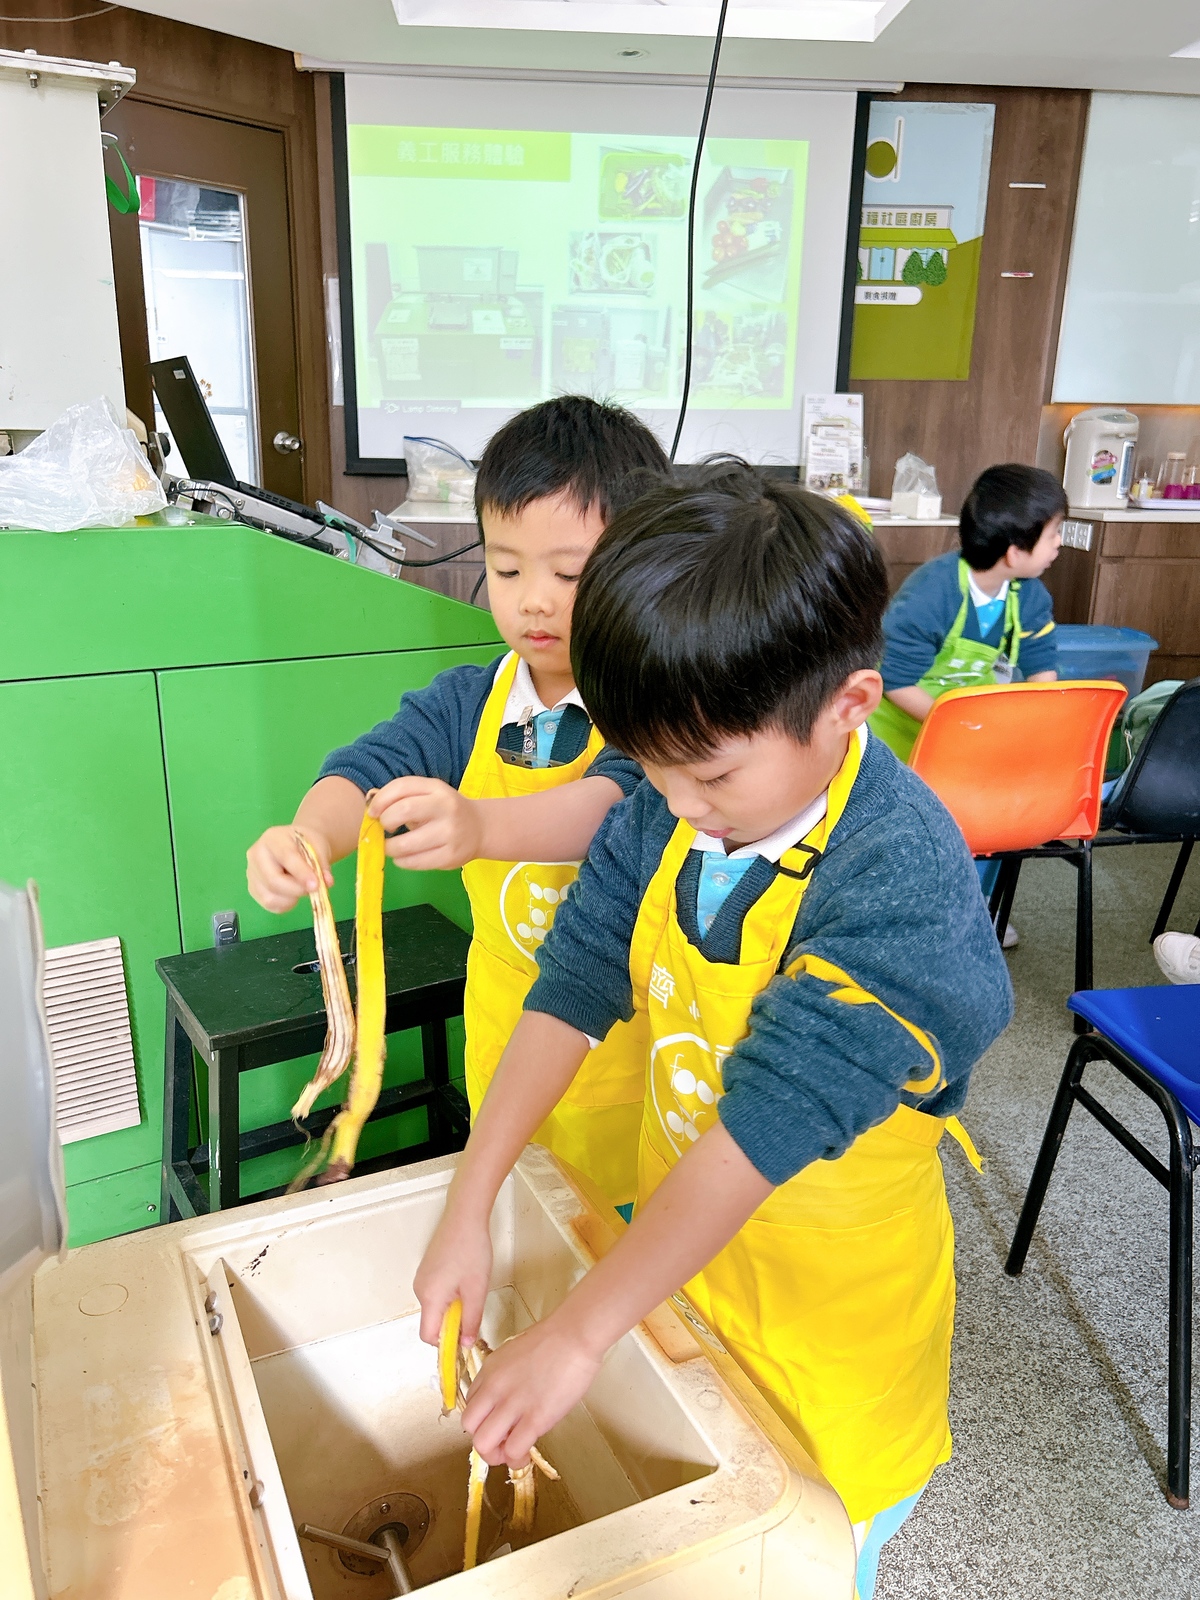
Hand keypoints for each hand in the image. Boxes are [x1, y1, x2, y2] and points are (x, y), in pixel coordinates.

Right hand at [246, 825, 332, 912]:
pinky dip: (285, 905)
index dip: (301, 873)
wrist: (296, 845)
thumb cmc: (306, 844)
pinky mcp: (254, 888)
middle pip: (273, 880)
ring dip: (292, 898)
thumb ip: (322, 864)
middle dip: (297, 890)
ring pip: (270, 896)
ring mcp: (252, 872)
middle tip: (314, 889)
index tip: (316, 885)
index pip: (286, 856)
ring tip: (302, 888)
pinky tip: (293, 895)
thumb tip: (327, 883)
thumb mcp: (318, 847)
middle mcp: (256, 854)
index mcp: (273, 838)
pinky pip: (269, 904)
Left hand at [370, 777, 483, 870]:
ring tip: (391, 846)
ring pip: (405, 844)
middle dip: (385, 822)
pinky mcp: (450, 857)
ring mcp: (450, 834)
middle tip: (385, 829)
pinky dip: (401, 861)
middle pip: (403, 811)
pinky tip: (403, 857)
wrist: (479, 828)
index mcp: (437, 788)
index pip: (401, 787)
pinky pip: (415, 862)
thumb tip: (370, 805)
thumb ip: (402, 796)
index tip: (373, 812)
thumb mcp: (428, 794)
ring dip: (389, 847)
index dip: (380, 800)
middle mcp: (445, 808)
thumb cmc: (444, 810)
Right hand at [414, 1208, 493, 1351]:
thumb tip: (465, 1343)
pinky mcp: (428, 1270)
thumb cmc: (471, 1248)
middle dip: (452, 1323)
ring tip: (471, 1288)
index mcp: (430, 1297)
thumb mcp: (476, 1290)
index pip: (428, 1336)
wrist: (465, 1216)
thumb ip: (470, 1320)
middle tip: (472, 1308)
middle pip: (432, 1322)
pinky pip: (436, 1293)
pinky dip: (449, 1295)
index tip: (463, 1341)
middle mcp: (420, 1289)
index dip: (445, 1343)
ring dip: (452, 1307)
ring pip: (435, 1307)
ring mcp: (422, 1278)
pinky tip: (464, 1278)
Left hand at [461, 1313, 603, 1467]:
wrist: (575, 1335)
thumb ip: (505, 1378)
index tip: (498, 1425)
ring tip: (513, 1453)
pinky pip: (513, 1450)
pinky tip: (528, 1454)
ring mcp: (512, 1404)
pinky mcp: (534, 1418)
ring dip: (497, 1455)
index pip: (470, 1406)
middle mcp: (494, 1388)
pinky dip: (517, 1459)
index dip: (483, 1421)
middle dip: (484, 1442)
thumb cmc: (554, 1340)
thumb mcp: (515, 1354)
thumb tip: (510, 1402)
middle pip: (469, 1427)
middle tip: (503, 1444)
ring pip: (483, 1444)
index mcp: (489, 1371)